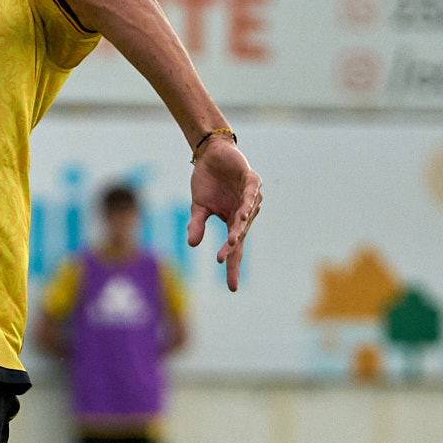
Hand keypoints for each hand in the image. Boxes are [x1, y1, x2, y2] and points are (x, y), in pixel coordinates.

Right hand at [186, 137, 262, 291]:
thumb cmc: (207, 182)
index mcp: (233, 222)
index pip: (235, 249)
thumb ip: (197, 225)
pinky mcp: (251, 180)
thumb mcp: (198, 207)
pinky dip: (247, 204)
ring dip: (239, 229)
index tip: (233, 287)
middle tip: (221, 260)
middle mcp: (244, 212)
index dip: (233, 267)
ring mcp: (250, 196)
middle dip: (231, 249)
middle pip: (240, 236)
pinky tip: (241, 215)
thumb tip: (191, 245)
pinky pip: (250, 194)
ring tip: (231, 242)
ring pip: (246, 217)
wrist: (211, 154)